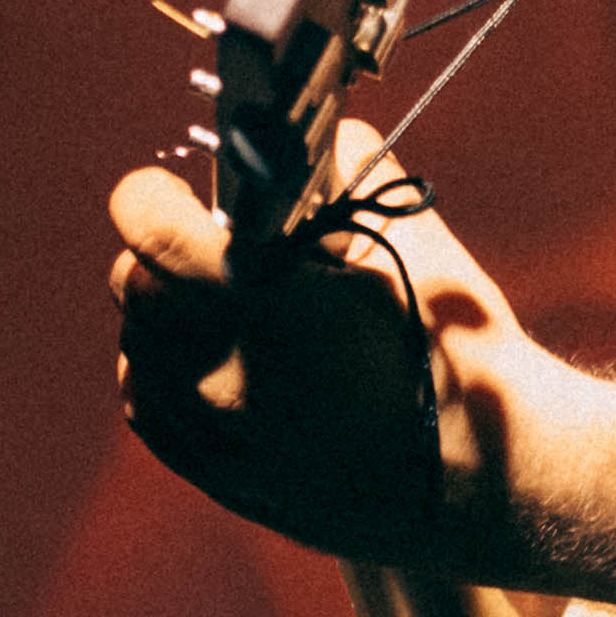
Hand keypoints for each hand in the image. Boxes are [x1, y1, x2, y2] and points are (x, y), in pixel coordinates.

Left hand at [110, 120, 572, 573]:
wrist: (479, 476)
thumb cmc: (455, 351)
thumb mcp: (417, 243)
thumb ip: (355, 175)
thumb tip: (319, 141)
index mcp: (269, 304)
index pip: (151, 231)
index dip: (149, 196)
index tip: (165, 187)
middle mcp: (221, 373)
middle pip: (136, 286)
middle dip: (167, 252)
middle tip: (224, 247)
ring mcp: (210, 434)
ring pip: (138, 346)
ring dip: (167, 314)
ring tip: (232, 309)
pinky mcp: (212, 474)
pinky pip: (148, 404)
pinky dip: (165, 370)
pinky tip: (219, 358)